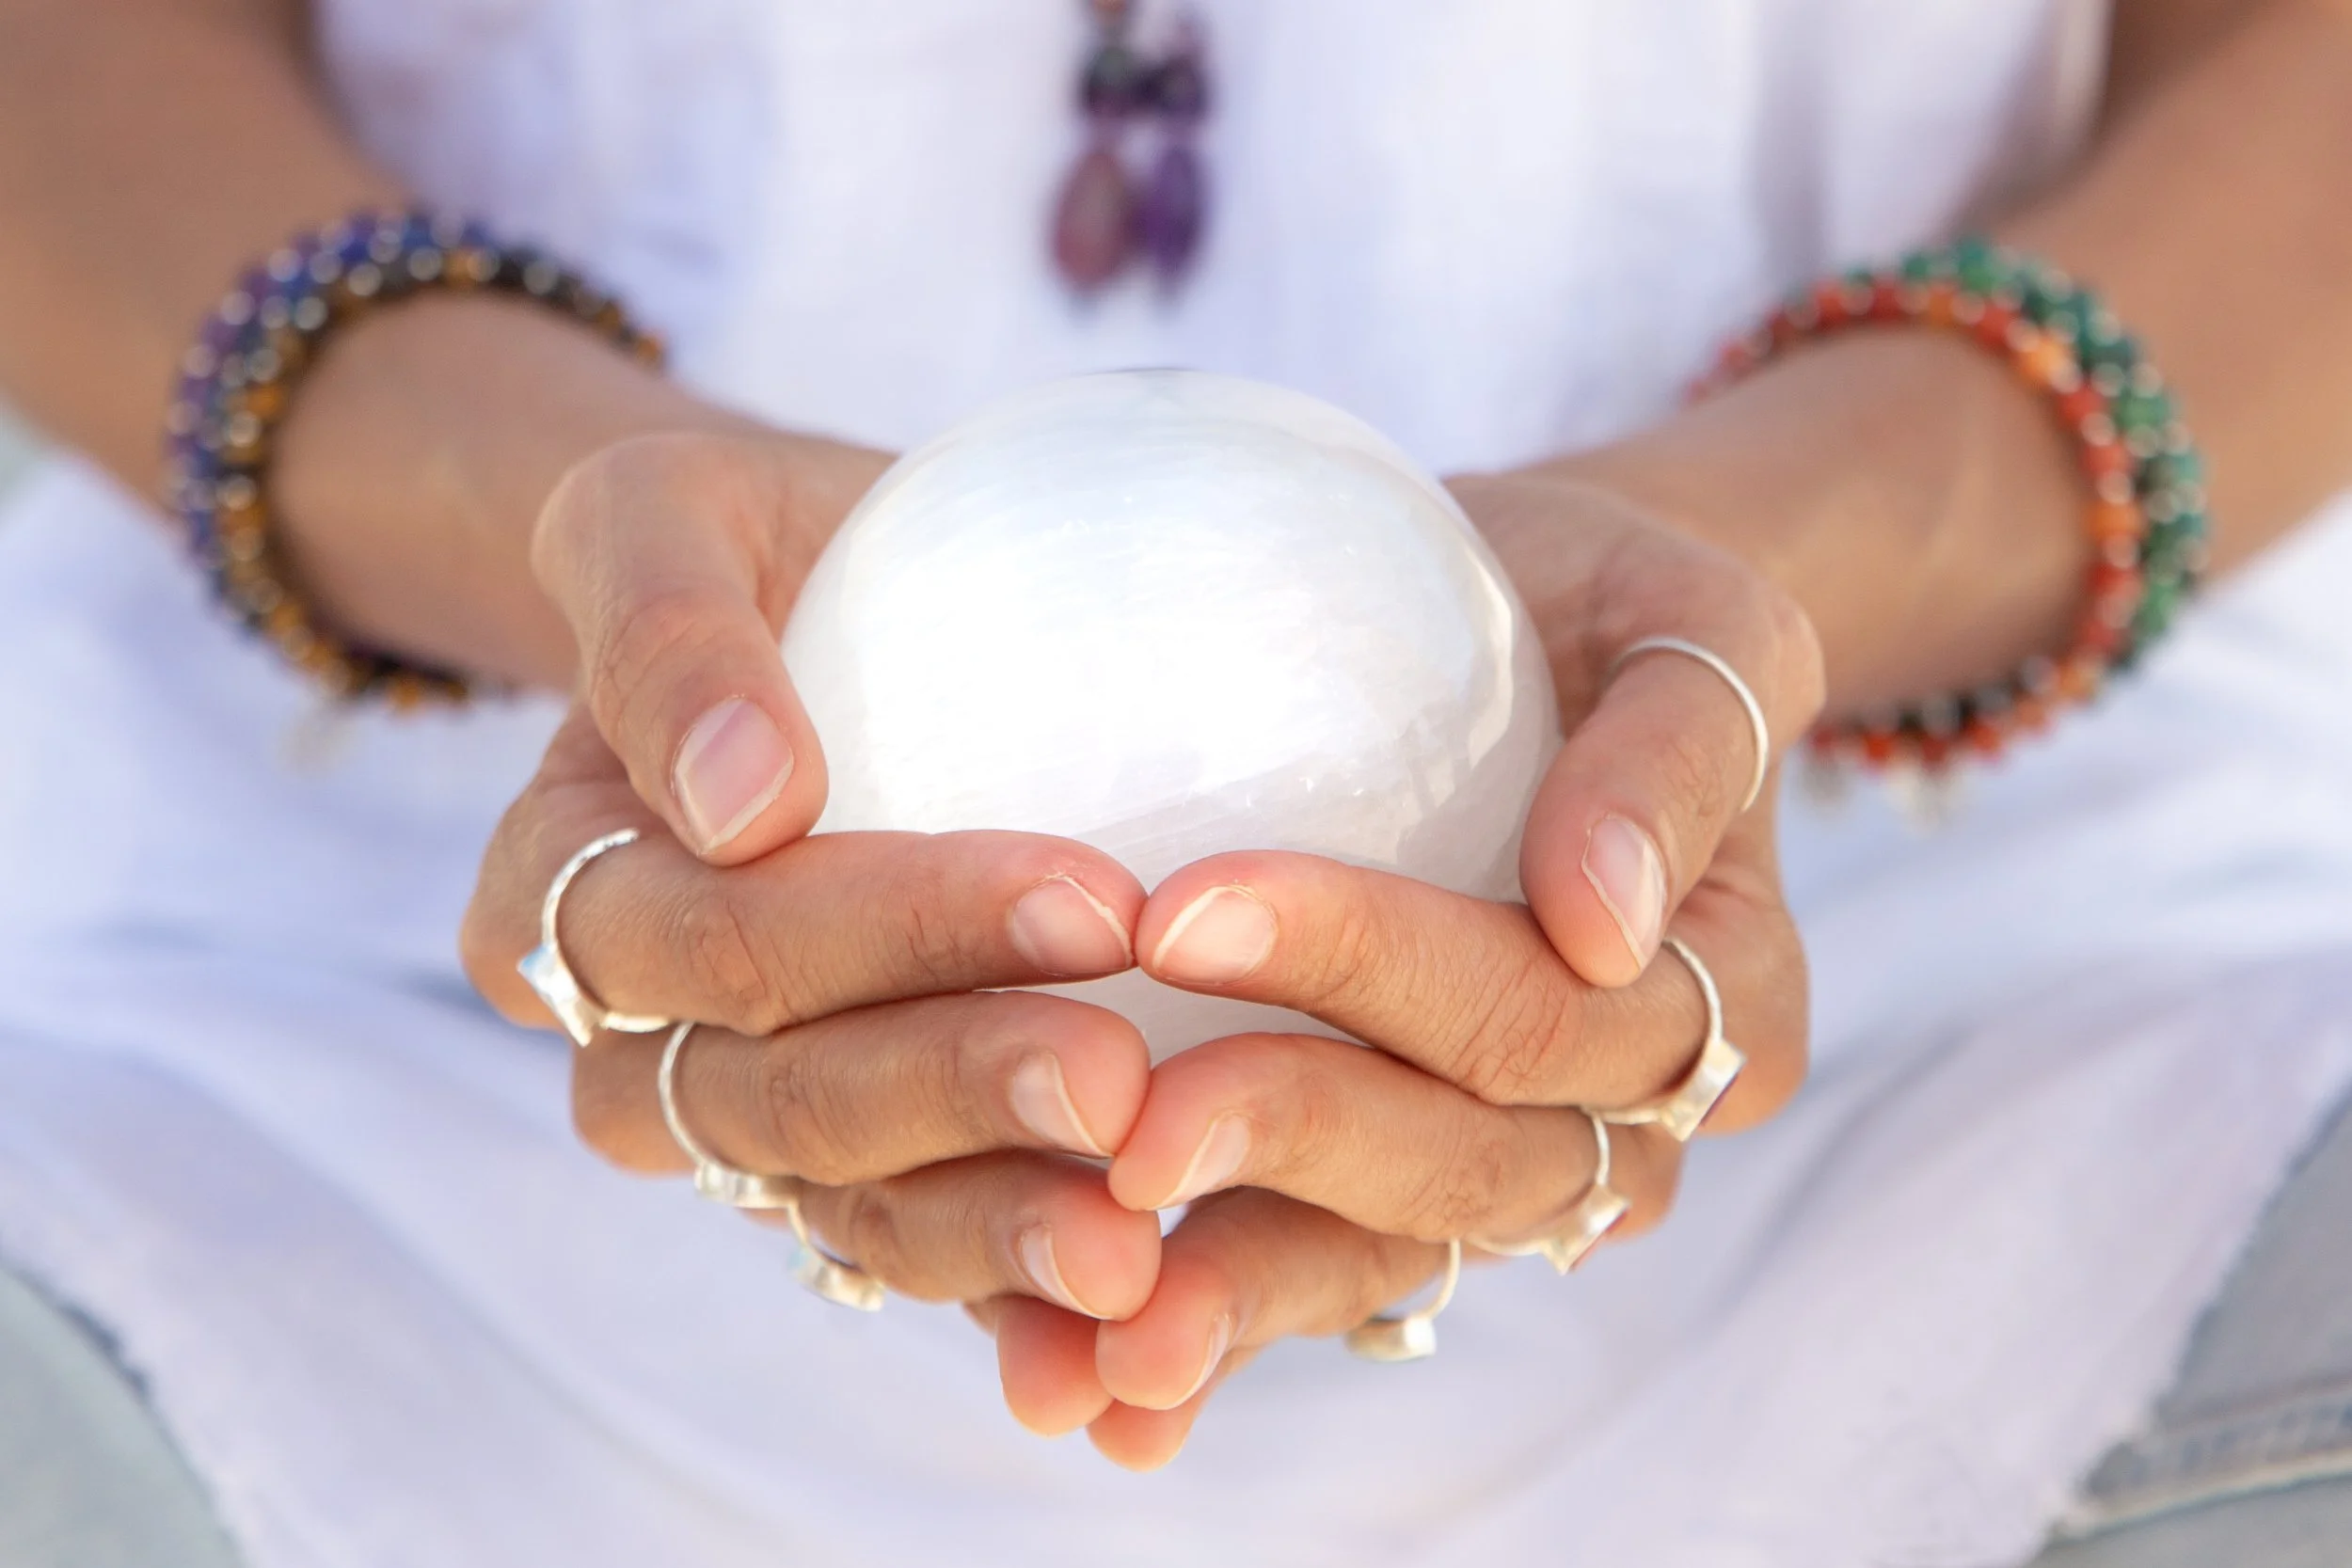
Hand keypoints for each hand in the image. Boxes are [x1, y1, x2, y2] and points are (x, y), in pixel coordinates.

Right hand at [466, 431, 1163, 1324]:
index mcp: (557, 905)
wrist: (814, 605)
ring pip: (850, 1208)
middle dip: (960, 1093)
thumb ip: (663, 632)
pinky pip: (928, 1256)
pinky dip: (1021, 1315)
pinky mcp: (868, 1163)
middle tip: (1127, 1087)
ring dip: (993, 1239)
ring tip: (1141, 1258)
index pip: (718, 942)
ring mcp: (752, 1121)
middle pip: (784, 1096)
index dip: (892, 931)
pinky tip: (1141, 1350)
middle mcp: (637, 1042)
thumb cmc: (736, 543)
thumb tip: (737, 798)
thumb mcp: (659, 512)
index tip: (1089, 894)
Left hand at [980, 473, 1825, 1467]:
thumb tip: (1605, 925)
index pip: (1540, 1013)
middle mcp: (1625, 1119)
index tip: (1185, 914)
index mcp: (1727, 1004)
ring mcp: (1504, 1166)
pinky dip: (1209, 1327)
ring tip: (1104, 1342)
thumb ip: (1678, 752)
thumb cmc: (1611, 616)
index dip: (1371, 972)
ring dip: (1244, 1297)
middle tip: (1124, 1125)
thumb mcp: (1692, 625)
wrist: (1539, 643)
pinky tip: (1082, 1381)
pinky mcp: (1390, 1184)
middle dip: (1290, 1136)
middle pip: (1466, 1161)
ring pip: (1390, 1257)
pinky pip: (1316, 1269)